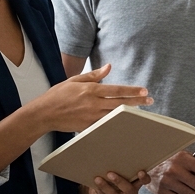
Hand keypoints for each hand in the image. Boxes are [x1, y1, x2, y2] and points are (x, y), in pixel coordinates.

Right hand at [29, 63, 151, 133]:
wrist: (44, 113)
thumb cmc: (58, 95)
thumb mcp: (74, 80)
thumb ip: (93, 75)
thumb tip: (109, 67)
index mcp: (91, 90)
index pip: (116, 90)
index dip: (132, 91)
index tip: (144, 91)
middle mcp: (93, 103)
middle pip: (120, 103)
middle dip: (137, 102)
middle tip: (150, 100)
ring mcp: (91, 117)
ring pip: (116, 115)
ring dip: (130, 113)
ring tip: (142, 111)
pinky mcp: (88, 127)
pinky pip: (106, 125)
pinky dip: (116, 123)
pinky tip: (126, 123)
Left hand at [82, 170, 149, 193]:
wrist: (100, 190)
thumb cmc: (111, 177)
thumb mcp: (117, 172)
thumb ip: (119, 168)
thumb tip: (111, 156)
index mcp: (137, 183)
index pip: (145, 181)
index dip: (144, 178)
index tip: (140, 172)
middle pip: (129, 190)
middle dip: (119, 182)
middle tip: (109, 173)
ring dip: (105, 187)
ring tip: (97, 179)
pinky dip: (100, 193)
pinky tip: (95, 187)